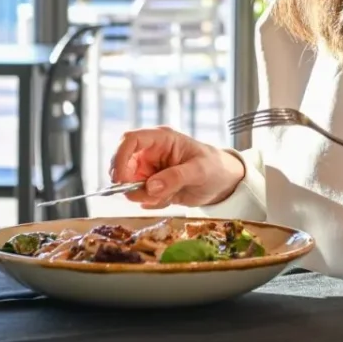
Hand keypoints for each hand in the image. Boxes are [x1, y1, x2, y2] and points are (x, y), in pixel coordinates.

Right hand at [109, 126, 244, 208]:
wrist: (223, 183)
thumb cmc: (214, 168)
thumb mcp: (200, 171)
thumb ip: (176, 177)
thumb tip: (150, 187)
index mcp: (161, 139)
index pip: (130, 140)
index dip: (119, 157)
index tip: (120, 179)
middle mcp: (150, 153)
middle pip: (123, 165)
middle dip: (131, 183)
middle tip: (147, 195)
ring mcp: (149, 170)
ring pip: (129, 184)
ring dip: (144, 195)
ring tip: (168, 196)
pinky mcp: (151, 186)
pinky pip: (140, 196)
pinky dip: (152, 202)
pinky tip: (170, 198)